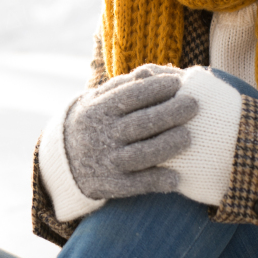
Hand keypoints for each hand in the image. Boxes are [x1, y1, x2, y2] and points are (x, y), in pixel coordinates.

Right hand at [63, 64, 197, 199]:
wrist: (64, 158)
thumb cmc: (94, 121)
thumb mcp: (98, 100)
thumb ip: (123, 86)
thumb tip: (150, 73)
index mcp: (98, 110)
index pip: (129, 96)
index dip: (155, 88)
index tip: (177, 83)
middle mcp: (102, 135)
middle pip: (140, 124)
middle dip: (170, 113)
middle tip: (193, 105)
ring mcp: (106, 161)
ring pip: (141, 154)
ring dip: (167, 146)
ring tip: (188, 136)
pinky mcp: (111, 184)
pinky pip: (136, 184)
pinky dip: (156, 181)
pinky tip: (176, 178)